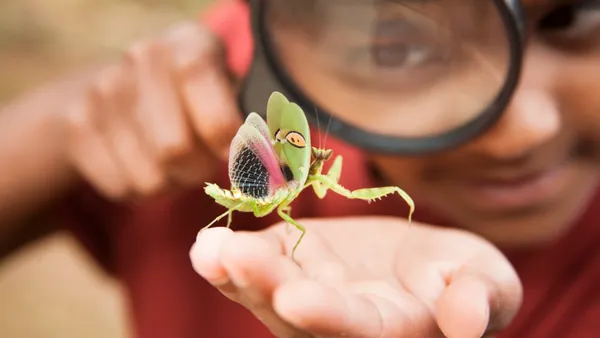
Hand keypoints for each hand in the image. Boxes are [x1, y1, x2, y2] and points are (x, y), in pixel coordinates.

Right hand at [61, 21, 240, 199]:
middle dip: (197, 171)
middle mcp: (144, 57)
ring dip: (170, 183)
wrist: (123, 89)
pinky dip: (139, 190)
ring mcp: (103, 90)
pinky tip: (142, 163)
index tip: (233, 154)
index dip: (222, 136)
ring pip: (149, 178)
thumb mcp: (231, 95)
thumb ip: (255, 126)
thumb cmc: (197, 100)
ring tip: (173, 162)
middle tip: (202, 164)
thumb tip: (270, 166)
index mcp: (191, 44)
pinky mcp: (77, 124)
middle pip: (174, 149)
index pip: (207, 99)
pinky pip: (120, 187)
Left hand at [190, 216, 522, 337]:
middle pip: (297, 315)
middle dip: (266, 288)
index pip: (357, 329)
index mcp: (391, 329)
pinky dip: (228, 262)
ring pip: (266, 292)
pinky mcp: (291, 264)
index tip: (295, 298)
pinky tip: (209, 249)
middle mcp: (339, 322)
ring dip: (238, 274)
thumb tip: (468, 323)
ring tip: (212, 253)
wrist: (422, 262)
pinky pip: (256, 266)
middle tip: (236, 260)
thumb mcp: (486, 281)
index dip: (327, 315)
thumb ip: (479, 300)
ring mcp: (308, 294)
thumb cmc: (462, 276)